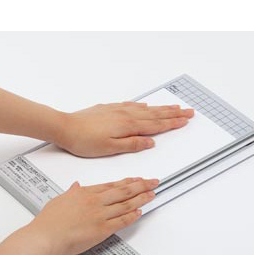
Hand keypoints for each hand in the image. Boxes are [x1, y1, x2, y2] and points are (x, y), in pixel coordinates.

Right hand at [23, 177, 158, 254]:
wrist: (44, 237)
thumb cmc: (48, 222)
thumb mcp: (59, 200)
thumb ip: (71, 193)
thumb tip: (76, 186)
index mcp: (85, 193)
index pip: (112, 185)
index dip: (127, 182)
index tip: (137, 179)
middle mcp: (95, 201)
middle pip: (123, 191)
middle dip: (141, 185)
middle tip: (153, 182)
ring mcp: (99, 215)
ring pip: (126, 204)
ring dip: (141, 199)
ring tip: (152, 194)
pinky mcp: (101, 230)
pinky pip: (122, 221)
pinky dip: (132, 216)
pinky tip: (140, 212)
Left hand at [54, 102, 193, 156]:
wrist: (65, 127)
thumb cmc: (85, 141)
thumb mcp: (111, 149)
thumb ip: (132, 144)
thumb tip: (150, 142)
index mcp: (128, 126)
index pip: (156, 125)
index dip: (172, 122)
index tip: (185, 120)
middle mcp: (125, 115)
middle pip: (155, 114)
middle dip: (173, 113)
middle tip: (188, 111)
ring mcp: (117, 110)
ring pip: (145, 109)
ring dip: (161, 108)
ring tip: (174, 107)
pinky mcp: (109, 108)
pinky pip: (132, 105)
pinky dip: (143, 105)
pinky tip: (146, 105)